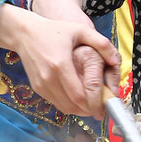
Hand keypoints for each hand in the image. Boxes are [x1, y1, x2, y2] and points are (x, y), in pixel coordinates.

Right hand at [0, 5, 118, 118]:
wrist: (24, 34)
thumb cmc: (53, 30)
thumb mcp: (80, 30)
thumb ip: (101, 43)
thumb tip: (116, 60)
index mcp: (60, 65)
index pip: (79, 96)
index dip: (93, 105)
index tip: (104, 108)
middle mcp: (48, 78)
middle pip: (72, 105)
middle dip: (88, 110)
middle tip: (101, 109)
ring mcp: (41, 84)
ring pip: (63, 107)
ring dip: (78, 110)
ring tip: (91, 105)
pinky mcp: (37, 88)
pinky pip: (55, 103)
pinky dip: (68, 105)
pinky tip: (77, 98)